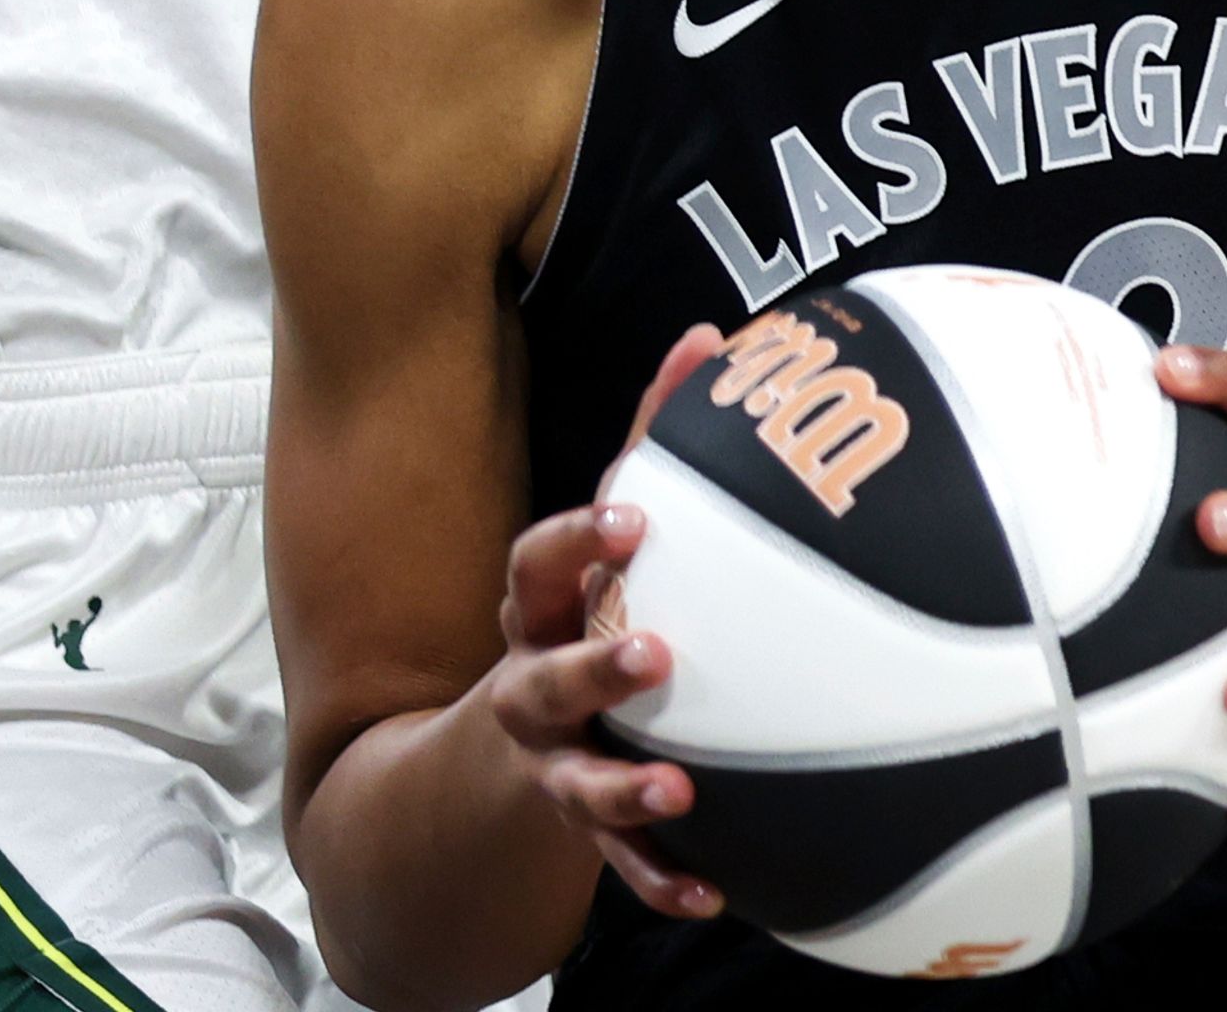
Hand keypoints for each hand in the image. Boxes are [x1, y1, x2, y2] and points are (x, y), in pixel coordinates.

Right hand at [482, 325, 725, 919]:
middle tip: (655, 655)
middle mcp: (529, 684)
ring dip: (621, 789)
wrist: (510, 748)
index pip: (538, 564)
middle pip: (540, 677)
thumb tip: (710, 334)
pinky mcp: (582, 828)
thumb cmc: (584, 609)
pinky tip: (716, 893)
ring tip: (677, 794)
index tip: (632, 522)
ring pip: (574, 782)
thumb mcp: (605, 539)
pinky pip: (618, 866)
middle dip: (590, 669)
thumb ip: (654, 439)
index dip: (577, 543)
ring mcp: (552, 763)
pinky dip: (662, 878)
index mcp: (539, 608)